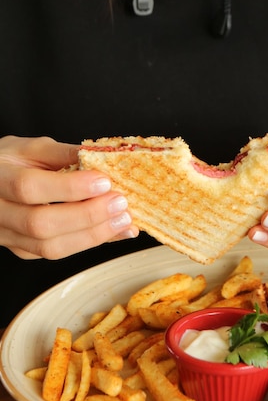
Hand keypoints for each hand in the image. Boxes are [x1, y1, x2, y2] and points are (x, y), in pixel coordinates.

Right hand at [0, 136, 138, 258]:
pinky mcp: (23, 251)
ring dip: (93, 235)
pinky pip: (57, 252)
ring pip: (49, 247)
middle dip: (87, 215)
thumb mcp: (31, 148)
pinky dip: (90, 242)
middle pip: (40, 223)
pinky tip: (114, 231)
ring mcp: (8, 236)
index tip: (103, 181)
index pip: (29, 187)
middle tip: (120, 203)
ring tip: (124, 220)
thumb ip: (64, 152)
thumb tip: (103, 157)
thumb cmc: (10, 162)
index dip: (68, 188)